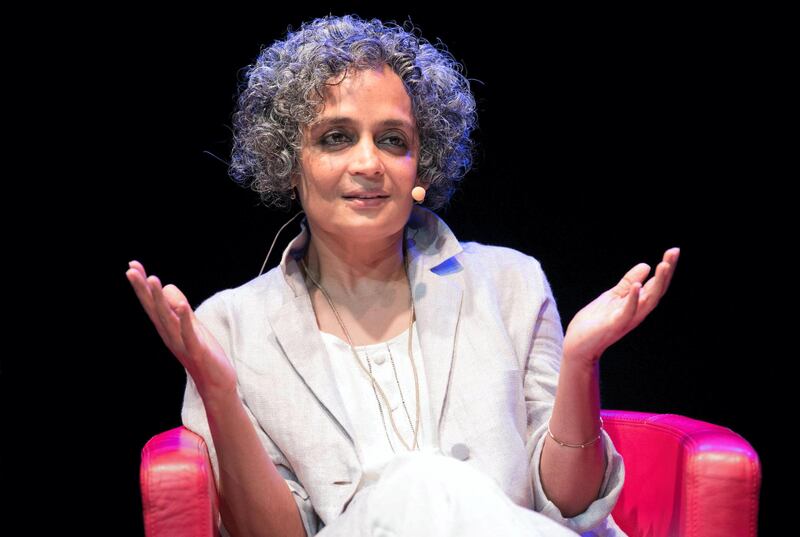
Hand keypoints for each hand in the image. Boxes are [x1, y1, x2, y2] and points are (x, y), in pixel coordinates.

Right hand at [125, 260, 237, 398]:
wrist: (215, 383)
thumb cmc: (201, 351)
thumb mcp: (189, 324)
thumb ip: (178, 307)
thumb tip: (166, 287)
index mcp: (167, 327)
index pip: (151, 303)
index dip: (142, 285)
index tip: (132, 265)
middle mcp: (170, 334)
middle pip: (153, 308)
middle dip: (143, 289)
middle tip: (131, 270)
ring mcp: (182, 342)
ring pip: (168, 318)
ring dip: (159, 299)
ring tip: (153, 279)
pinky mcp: (197, 350)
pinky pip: (189, 333)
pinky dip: (185, 320)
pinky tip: (181, 306)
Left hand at [562, 247, 679, 366]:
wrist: (578, 344)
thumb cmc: (595, 321)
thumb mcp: (613, 296)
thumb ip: (627, 283)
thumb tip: (646, 265)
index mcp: (637, 304)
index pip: (656, 284)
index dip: (666, 268)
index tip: (674, 250)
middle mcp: (637, 311)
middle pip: (657, 290)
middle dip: (666, 272)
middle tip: (674, 252)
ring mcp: (627, 319)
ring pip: (648, 300)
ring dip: (657, 283)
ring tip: (663, 265)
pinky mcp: (614, 324)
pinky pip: (627, 311)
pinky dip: (632, 299)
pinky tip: (636, 285)